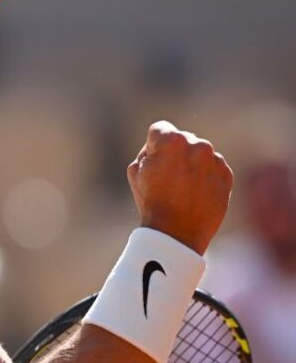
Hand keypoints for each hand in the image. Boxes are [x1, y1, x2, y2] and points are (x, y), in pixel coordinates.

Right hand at [127, 121, 233, 254]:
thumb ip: (148, 150)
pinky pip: (213, 167)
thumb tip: (161, 146)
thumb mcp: (135, 172)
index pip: (160, 129)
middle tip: (167, 178)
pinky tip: (194, 194)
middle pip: (182, 140)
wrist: (177, 233)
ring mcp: (215, 160)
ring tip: (182, 189)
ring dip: (191, 164)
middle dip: (174, 154)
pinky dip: (205, 176)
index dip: (153, 145)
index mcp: (172, 141)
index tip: (153, 161)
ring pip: (199, 153)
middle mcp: (198, 145)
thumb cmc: (152, 202)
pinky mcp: (227, 174)